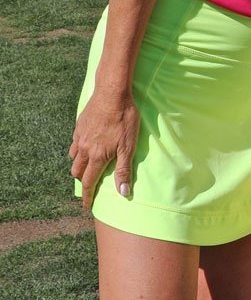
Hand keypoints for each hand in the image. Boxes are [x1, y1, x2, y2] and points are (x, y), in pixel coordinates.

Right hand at [70, 89, 138, 209]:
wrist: (112, 94)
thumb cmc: (124, 120)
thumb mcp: (128, 147)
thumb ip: (123, 170)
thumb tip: (122, 193)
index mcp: (97, 156)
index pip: (88, 182)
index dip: (87, 195)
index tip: (86, 205)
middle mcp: (84, 148)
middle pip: (77, 171)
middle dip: (81, 180)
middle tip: (88, 185)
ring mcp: (79, 136)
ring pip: (73, 157)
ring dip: (78, 165)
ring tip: (86, 167)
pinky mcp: (79, 125)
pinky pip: (74, 143)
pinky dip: (77, 149)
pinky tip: (85, 146)